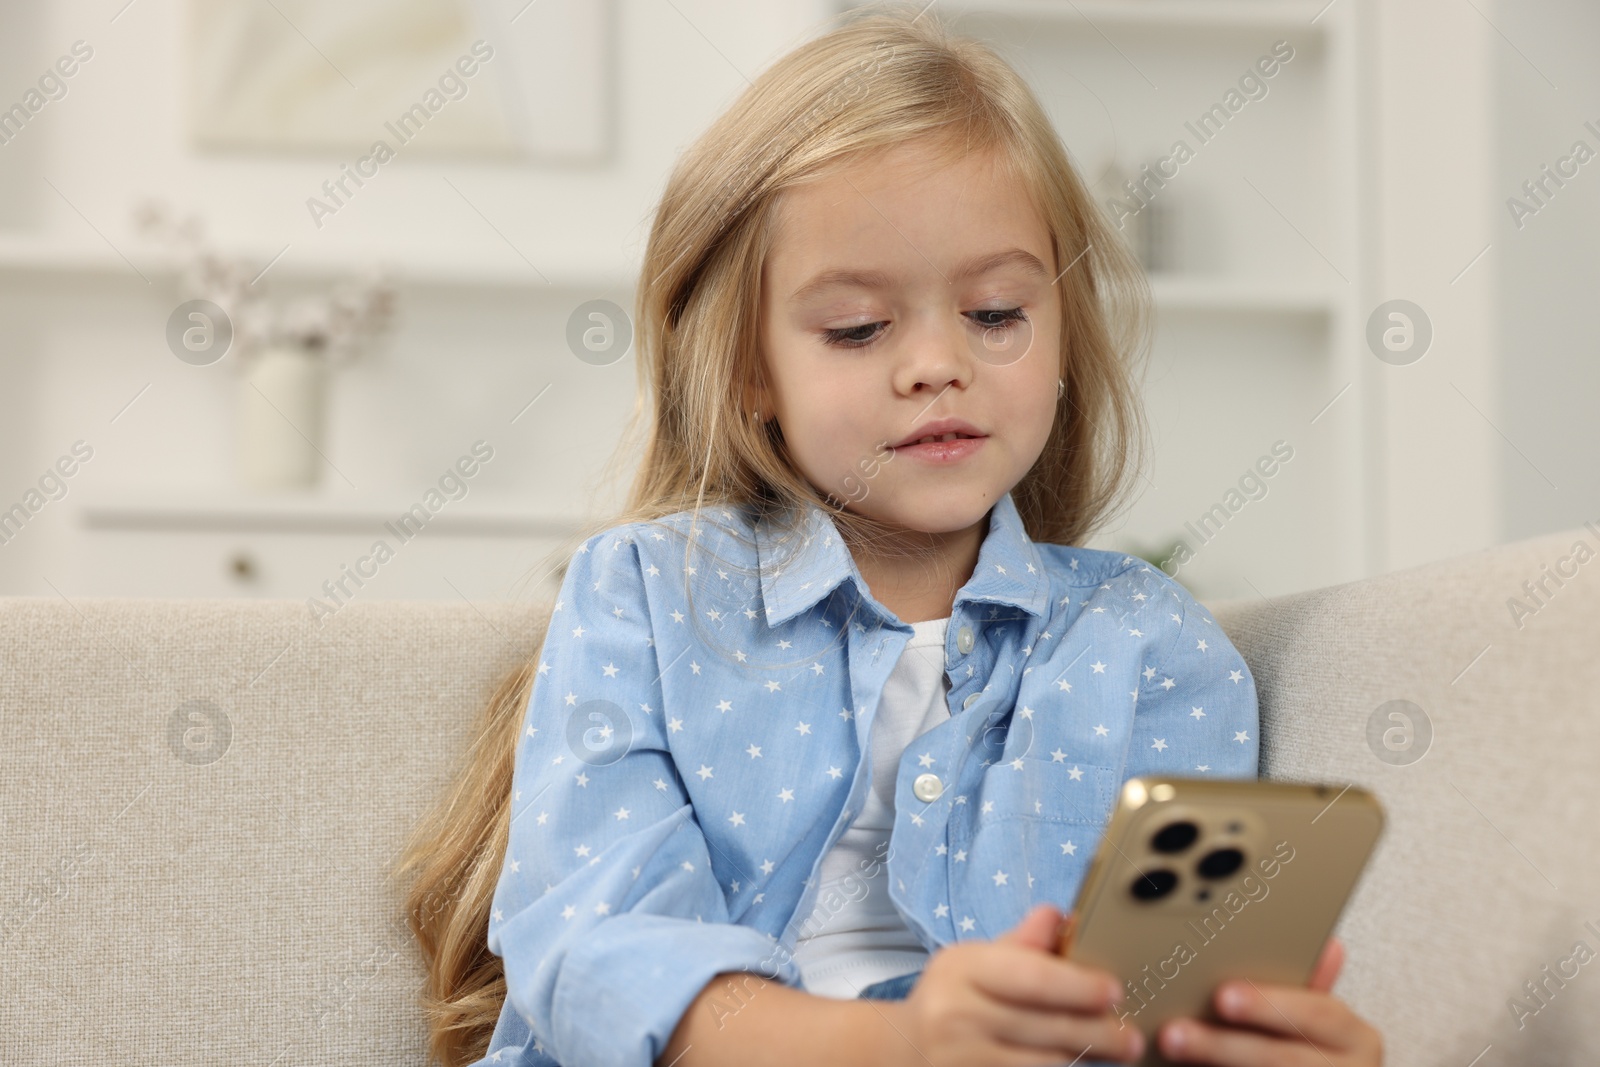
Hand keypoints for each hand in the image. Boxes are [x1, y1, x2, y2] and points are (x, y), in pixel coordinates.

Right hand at [875, 902, 1145, 1066]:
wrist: (901, 1050)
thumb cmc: (952, 999)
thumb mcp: (976, 961)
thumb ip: (1021, 944)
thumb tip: (1061, 916)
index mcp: (961, 969)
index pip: (1029, 976)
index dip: (1077, 985)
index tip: (1114, 991)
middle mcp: (955, 1015)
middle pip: (1044, 1026)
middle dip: (1096, 1034)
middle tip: (1131, 1038)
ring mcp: (959, 1058)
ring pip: (1042, 1064)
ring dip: (1082, 1060)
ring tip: (1113, 1054)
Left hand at [1154, 938, 1383, 1065]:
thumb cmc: (1298, 1054)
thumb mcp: (1306, 1021)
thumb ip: (1306, 989)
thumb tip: (1328, 946)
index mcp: (1354, 1039)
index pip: (1319, 1013)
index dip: (1270, 1004)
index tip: (1221, 997)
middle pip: (1285, 1059)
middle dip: (1224, 1046)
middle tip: (1173, 1033)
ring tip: (1171, 1049)